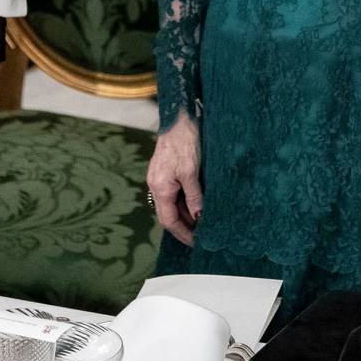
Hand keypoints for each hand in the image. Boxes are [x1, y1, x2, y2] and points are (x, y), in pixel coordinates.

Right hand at [147, 117, 202, 243]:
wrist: (178, 117)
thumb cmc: (184, 142)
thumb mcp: (192, 172)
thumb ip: (194, 196)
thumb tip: (199, 217)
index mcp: (160, 188)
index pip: (169, 221)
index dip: (183, 234)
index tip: (196, 243)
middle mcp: (156, 185)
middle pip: (169, 214)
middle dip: (186, 226)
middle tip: (204, 235)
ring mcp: (160, 178)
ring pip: (173, 203)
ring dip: (187, 213)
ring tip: (204, 221)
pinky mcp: (165, 171)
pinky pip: (174, 193)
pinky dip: (186, 201)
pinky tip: (198, 202)